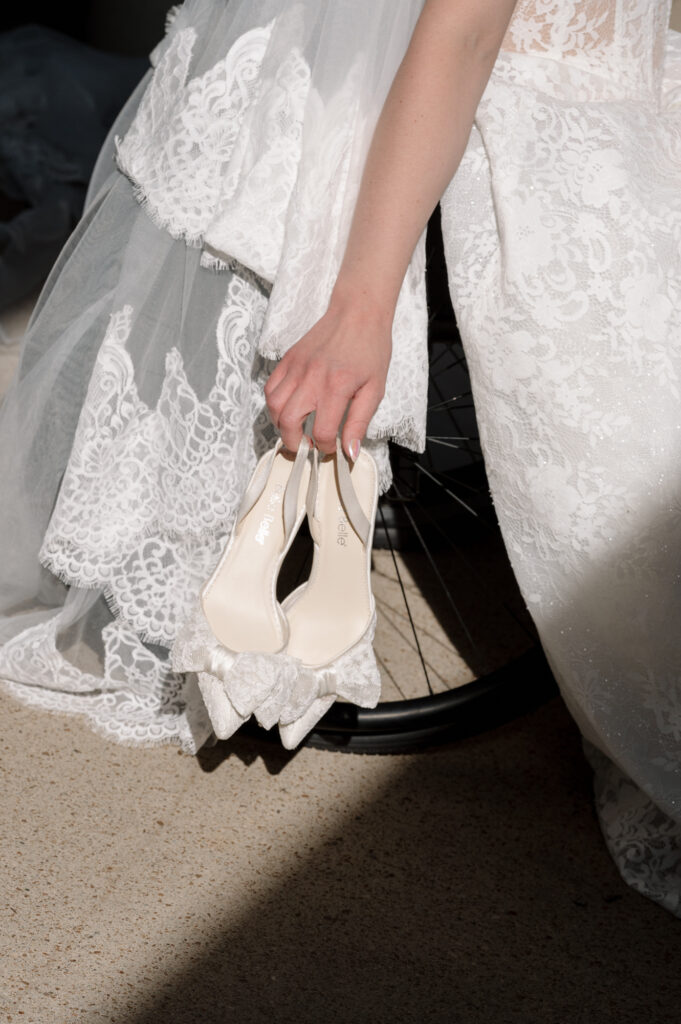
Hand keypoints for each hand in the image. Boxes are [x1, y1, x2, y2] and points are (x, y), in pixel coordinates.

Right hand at [264, 296, 391, 457]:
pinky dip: (274, 404)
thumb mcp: (374, 390)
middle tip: (307, 446)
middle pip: (288, 422)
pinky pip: (270, 387)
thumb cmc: (370, 349)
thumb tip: (349, 451)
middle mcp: (311, 377)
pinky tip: (290, 407)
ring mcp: (296, 367)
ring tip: (296, 429)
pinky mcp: (288, 359)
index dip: (326, 447)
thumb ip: (359, 423)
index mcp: (336, 386)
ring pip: (273, 406)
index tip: (332, 447)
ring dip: (281, 424)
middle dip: (295, 443)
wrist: (358, 313)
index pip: (322, 431)